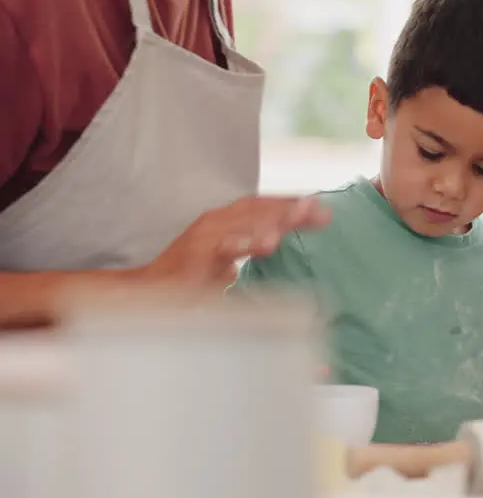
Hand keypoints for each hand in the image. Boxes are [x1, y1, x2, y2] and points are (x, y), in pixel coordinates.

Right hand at [132, 196, 330, 286]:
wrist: (146, 293)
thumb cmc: (188, 280)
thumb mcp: (229, 266)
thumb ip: (252, 256)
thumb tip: (281, 253)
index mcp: (227, 222)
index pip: (263, 207)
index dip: (291, 205)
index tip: (321, 210)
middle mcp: (217, 221)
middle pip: (260, 209)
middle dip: (291, 208)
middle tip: (320, 211)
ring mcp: (206, 235)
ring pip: (246, 221)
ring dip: (274, 218)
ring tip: (301, 218)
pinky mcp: (196, 253)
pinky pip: (224, 244)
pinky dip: (246, 241)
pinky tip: (267, 242)